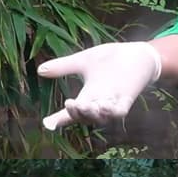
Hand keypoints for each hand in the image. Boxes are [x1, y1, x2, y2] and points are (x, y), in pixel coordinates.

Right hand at [38, 41, 162, 130]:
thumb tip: (40, 70)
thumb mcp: (82, 60)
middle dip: (77, 113)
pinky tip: (105, 105)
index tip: (47, 123)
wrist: (138, 52)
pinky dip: (113, 112)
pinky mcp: (128, 98)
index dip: (59, 119)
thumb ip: (63, 67)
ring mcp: (114, 101)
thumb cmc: (111, 58)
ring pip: (101, 118)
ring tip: (87, 105)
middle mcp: (99, 102)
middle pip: (85, 117)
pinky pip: (120, 112)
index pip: (72, 112)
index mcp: (87, 95)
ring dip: (93, 114)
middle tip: (70, 104)